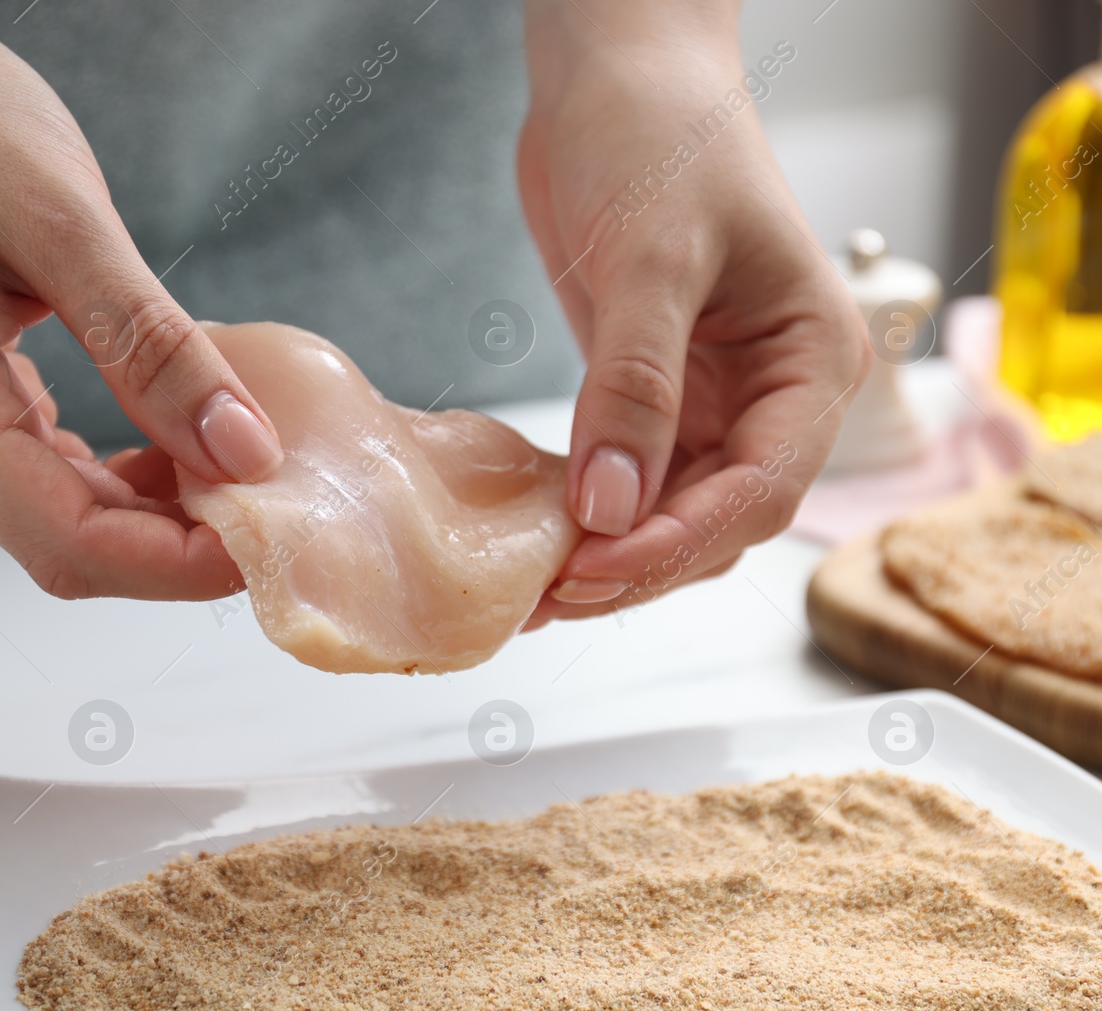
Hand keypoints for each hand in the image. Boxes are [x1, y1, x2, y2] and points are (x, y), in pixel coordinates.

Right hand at [0, 0, 282, 599]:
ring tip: (237, 463)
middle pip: (68, 547)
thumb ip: (154, 350)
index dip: (177, 565)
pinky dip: (121, 477)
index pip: (69, 542)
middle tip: (274, 501)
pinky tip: (175, 440)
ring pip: (61, 521)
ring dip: (156, 513)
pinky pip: (46, 478)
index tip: (269, 540)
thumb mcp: (68, 224)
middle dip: (177, 545)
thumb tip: (244, 453)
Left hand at [516, 0, 869, 622]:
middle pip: (718, 520)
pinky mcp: (652, 394)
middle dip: (639, 565)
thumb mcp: (652, 258)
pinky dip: (589, 515)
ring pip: (673, 515)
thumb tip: (609, 507)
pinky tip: (539, 538)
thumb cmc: (663, 134)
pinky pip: (630, 479)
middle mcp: (773, 393)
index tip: (596, 569)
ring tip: (534, 589)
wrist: (615, 74)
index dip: (677, 543)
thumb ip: (634, 386)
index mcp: (814, 360)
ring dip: (611, 555)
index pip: (760, 488)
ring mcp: (712, 399)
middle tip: (551, 598)